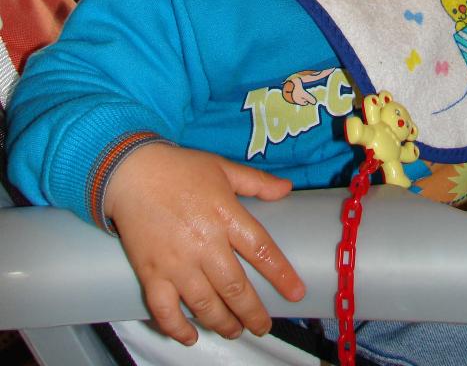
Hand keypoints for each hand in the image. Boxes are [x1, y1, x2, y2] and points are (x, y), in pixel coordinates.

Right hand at [104, 143, 305, 344]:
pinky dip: (178, 329)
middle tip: (262, 325)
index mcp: (226, 215)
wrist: (131, 173)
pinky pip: (165, 310)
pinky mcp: (151, 273)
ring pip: (205, 305)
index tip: (296, 293)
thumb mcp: (222, 168)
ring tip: (235, 330)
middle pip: (236, 288)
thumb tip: (287, 189)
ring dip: (223, 323)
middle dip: (253, 313)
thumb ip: (256, 182)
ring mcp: (177, 262)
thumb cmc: (180, 168)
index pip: (261, 251)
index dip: (281, 275)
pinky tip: (190, 336)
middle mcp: (204, 244)